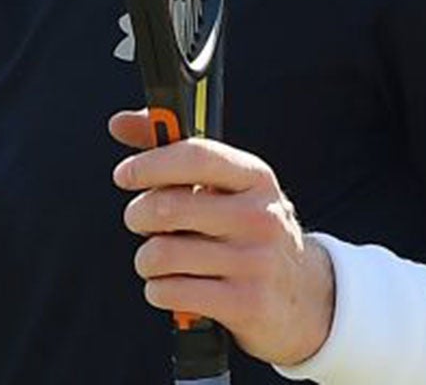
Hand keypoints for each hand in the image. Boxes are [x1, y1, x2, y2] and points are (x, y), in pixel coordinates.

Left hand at [110, 113, 333, 369]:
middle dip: (138, 216)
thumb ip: (172, 150)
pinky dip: (158, 290)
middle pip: (168, 207)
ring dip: (146, 259)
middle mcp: (259, 216)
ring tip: (157, 259)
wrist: (305, 295)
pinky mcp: (246, 304)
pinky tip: (170, 285)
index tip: (124, 174)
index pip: (196, 156)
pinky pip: (172, 292)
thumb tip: (120, 123)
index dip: (151, 163)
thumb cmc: (248, 229)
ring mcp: (255, 261)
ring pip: (162, 253)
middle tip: (140, 222)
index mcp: (254, 177)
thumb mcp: (226, 185)